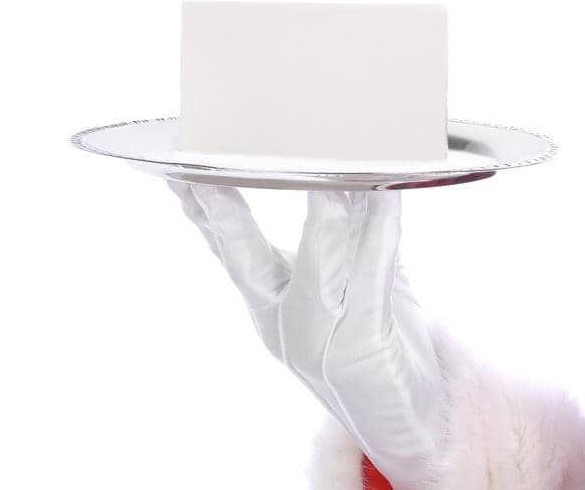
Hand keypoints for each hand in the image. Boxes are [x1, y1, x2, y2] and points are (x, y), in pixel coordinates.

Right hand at [168, 181, 445, 488]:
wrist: (406, 419)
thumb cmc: (378, 343)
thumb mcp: (350, 280)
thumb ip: (344, 232)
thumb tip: (340, 170)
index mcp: (272, 305)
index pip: (229, 251)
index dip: (204, 211)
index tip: (179, 172)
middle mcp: (286, 321)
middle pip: (247, 256)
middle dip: (224, 212)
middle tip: (205, 169)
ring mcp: (322, 336)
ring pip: (317, 258)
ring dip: (320, 208)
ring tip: (319, 165)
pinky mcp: (365, 343)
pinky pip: (373, 273)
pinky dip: (380, 228)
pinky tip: (384, 193)